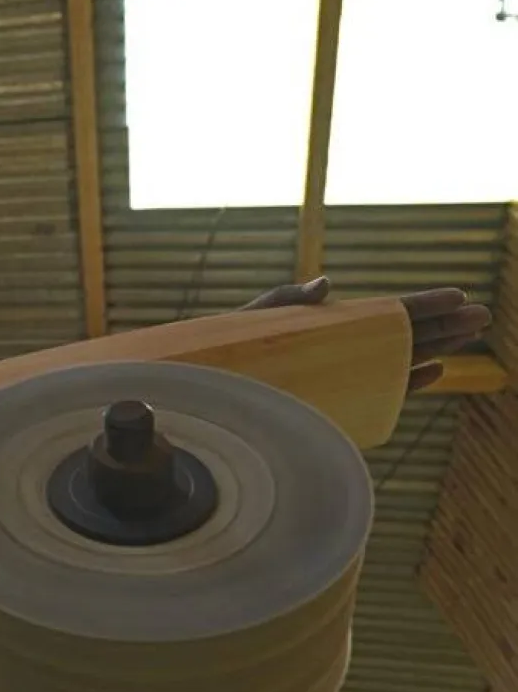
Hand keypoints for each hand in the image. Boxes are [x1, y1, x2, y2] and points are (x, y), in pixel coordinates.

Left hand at [239, 276, 491, 392]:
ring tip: (470, 335)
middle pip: (404, 336)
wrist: (210, 388)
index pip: (386, 313)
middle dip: (443, 325)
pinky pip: (381, 395)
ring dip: (437, 348)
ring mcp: (345, 378)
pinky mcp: (338, 406)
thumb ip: (290, 300)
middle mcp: (344, 351)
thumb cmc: (228, 350)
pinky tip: (434, 370)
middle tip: (481, 315)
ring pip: (401, 361)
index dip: (421, 305)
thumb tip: (329, 285)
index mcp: (330, 326)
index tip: (456, 295)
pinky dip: (407, 383)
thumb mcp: (258, 318)